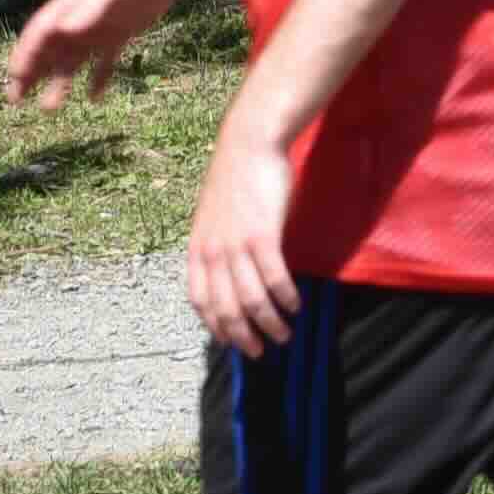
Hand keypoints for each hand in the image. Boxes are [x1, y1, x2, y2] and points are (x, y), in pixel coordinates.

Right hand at [5, 0, 182, 105]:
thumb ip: (88, 8)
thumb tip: (65, 30)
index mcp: (69, 4)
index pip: (38, 33)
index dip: (23, 56)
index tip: (12, 80)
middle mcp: (79, 18)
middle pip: (49, 50)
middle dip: (31, 73)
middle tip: (15, 99)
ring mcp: (99, 26)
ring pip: (73, 59)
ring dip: (60, 81)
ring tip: (50, 107)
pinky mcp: (121, 32)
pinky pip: (105, 61)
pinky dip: (99, 78)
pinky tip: (94, 97)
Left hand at [184, 116, 303, 357]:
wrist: (249, 143)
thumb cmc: (235, 178)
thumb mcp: (213, 217)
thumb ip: (216, 246)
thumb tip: (228, 277)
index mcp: (198, 248)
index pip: (201, 302)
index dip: (216, 327)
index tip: (232, 342)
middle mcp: (213, 252)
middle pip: (226, 310)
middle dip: (243, 337)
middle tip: (261, 350)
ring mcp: (237, 246)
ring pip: (251, 301)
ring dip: (269, 325)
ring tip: (283, 334)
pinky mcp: (262, 237)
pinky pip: (274, 280)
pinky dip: (285, 298)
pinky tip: (296, 305)